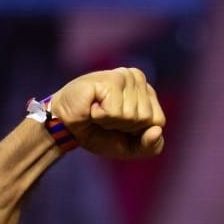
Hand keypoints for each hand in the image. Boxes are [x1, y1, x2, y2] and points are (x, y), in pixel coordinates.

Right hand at [49, 67, 165, 158]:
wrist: (65, 127)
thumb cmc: (98, 133)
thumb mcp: (130, 147)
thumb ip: (151, 146)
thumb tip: (157, 131)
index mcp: (146, 91)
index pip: (158, 121)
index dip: (137, 132)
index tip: (120, 125)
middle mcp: (137, 78)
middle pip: (146, 118)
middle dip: (124, 127)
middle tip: (106, 118)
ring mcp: (124, 76)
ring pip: (131, 115)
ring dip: (110, 121)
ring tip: (98, 112)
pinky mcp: (109, 79)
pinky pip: (115, 111)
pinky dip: (100, 116)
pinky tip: (91, 107)